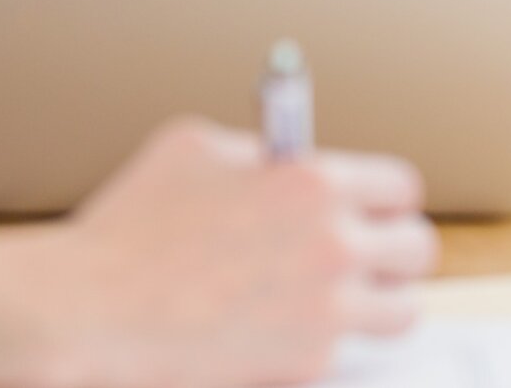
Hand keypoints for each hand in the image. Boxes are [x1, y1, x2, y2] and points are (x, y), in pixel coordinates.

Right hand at [0, 118, 435, 387]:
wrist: (93, 309)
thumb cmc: (132, 225)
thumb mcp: (195, 146)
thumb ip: (259, 149)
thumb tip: (287, 159)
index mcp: (311, 182)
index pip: (400, 186)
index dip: (383, 192)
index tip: (372, 201)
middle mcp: (332, 247)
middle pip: (418, 250)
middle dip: (394, 246)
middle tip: (368, 248)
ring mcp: (324, 313)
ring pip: (402, 310)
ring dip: (380, 298)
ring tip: (346, 291)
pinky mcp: (306, 364)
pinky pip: (348, 349)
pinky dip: (326, 338)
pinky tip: (288, 322)